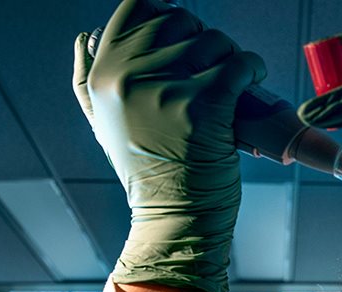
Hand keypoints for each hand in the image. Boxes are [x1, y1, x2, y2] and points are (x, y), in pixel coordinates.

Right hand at [73, 0, 264, 291]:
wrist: (175, 221)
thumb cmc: (150, 176)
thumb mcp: (103, 124)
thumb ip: (90, 78)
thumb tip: (89, 36)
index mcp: (103, 74)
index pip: (138, 8)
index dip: (169, 17)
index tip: (188, 42)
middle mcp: (128, 76)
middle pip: (181, 23)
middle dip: (205, 41)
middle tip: (216, 71)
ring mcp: (166, 90)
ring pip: (213, 42)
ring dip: (231, 56)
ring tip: (235, 82)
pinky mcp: (204, 107)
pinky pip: (238, 65)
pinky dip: (252, 67)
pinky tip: (252, 78)